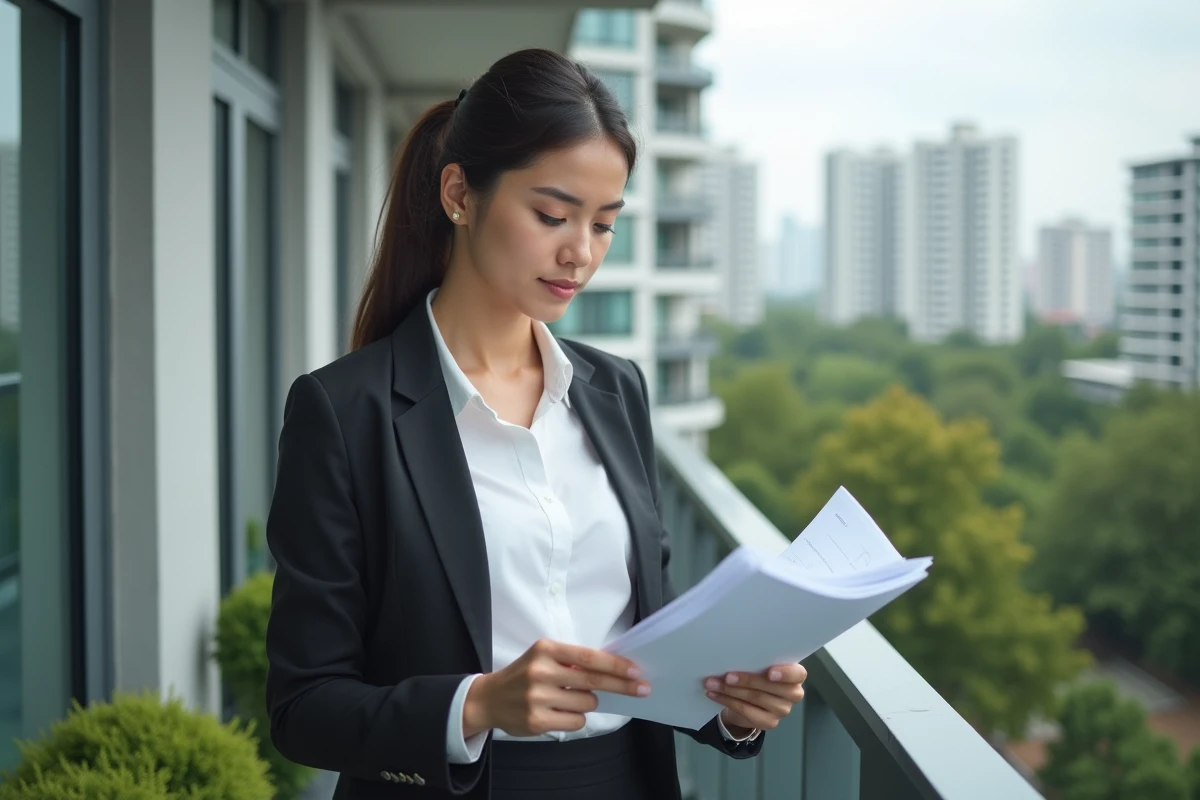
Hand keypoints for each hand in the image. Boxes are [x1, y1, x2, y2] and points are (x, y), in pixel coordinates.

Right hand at [463, 639, 648, 737]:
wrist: (489, 698)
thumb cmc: (525, 674)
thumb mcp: (544, 657)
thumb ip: (573, 661)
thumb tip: (614, 668)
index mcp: (545, 650)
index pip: (589, 657)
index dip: (615, 665)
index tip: (636, 670)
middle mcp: (541, 672)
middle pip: (593, 680)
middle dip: (622, 685)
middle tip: (642, 688)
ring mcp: (537, 698)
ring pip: (587, 703)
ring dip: (587, 702)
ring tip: (568, 698)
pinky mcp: (536, 721)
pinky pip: (576, 722)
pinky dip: (575, 718)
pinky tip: (559, 712)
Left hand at [705, 663, 806, 735]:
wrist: (750, 701)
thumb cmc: (757, 674)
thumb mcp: (759, 665)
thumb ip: (756, 661)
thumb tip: (734, 654)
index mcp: (795, 675)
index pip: (797, 674)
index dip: (785, 673)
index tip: (770, 672)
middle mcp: (793, 693)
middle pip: (769, 687)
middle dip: (746, 680)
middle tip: (726, 676)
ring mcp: (782, 710)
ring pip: (755, 698)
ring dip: (730, 690)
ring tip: (712, 683)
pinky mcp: (769, 722)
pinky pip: (746, 711)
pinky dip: (727, 701)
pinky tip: (714, 694)